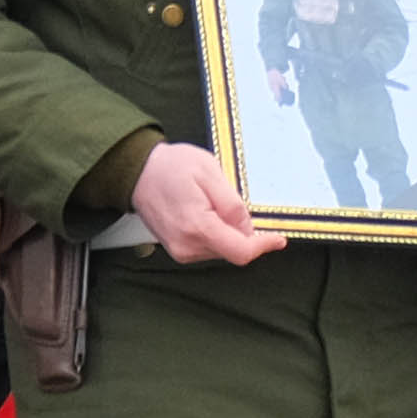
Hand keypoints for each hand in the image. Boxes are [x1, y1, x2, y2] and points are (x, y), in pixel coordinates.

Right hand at [130, 135, 274, 265]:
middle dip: (242, 231)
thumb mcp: (209, 172)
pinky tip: (205, 210)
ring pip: (222, 249)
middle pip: (233, 250)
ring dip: (228, 231)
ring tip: (210, 200)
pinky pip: (209, 247)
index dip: (263, 246)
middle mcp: (188, 246)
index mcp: (197, 226)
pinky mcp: (179, 250)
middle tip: (229, 200)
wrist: (138, 172)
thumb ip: (232, 204)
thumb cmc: (170, 167)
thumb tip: (249, 228)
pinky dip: (216, 232)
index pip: (241, 251)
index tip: (277, 239)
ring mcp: (181, 251)